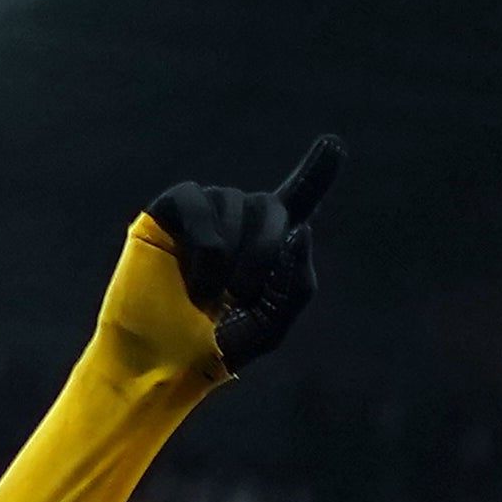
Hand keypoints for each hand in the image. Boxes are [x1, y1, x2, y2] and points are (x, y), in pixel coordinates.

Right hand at [145, 136, 344, 372]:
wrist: (166, 357)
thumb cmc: (217, 345)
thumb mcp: (272, 323)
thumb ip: (297, 282)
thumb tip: (303, 230)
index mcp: (269, 243)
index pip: (298, 199)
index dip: (317, 171)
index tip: (336, 143)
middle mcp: (238, 217)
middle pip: (272, 206)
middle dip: (268, 251)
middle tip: (245, 294)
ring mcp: (204, 209)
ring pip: (236, 204)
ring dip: (232, 259)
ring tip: (211, 294)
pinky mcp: (170, 208)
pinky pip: (200, 206)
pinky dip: (206, 251)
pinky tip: (194, 281)